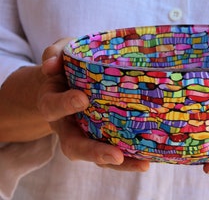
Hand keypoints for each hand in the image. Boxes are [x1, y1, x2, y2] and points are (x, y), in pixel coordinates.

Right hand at [39, 38, 149, 171]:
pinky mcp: (101, 135)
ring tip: (141, 164)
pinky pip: (112, 150)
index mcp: (52, 102)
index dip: (64, 105)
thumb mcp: (60, 54)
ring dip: (117, 162)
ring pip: (96, 155)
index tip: (82, 99)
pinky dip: (128, 158)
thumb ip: (55, 55)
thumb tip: (52, 65)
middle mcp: (66, 124)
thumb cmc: (66, 65)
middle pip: (74, 146)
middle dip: (94, 151)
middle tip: (115, 155)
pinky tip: (147, 160)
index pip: (52, 107)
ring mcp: (84, 133)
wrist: (67, 79)